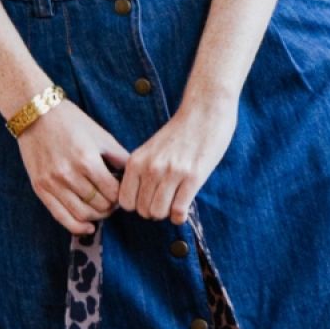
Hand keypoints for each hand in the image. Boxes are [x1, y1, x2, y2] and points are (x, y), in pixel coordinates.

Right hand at [15, 95, 130, 235]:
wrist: (36, 115)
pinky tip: (88, 227)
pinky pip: (61, 217)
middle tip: (113, 201)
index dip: (121, 197)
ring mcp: (52, 183)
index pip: (113, 193)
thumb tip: (136, 177)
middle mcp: (69, 174)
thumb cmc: (71, 122)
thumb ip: (120, 157)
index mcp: (87, 160)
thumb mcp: (101, 135)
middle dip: (111, 207)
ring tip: (102, 209)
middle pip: (99, 205)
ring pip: (82, 214)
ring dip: (97, 216)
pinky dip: (77, 227)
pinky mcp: (40, 188)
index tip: (122, 193)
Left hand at [115, 90, 237, 224]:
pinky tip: (184, 209)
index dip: (136, 206)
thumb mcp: (150, 149)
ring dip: (167, 214)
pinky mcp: (193, 177)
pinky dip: (180, 216)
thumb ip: (142, 170)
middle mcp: (151, 168)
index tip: (147, 201)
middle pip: (143, 210)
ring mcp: (171, 173)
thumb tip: (137, 199)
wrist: (204, 112)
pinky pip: (179, 211)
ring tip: (174, 204)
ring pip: (159, 212)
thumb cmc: (179, 132)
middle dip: (153, 211)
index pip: (125, 201)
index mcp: (137, 161)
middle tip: (164, 203)